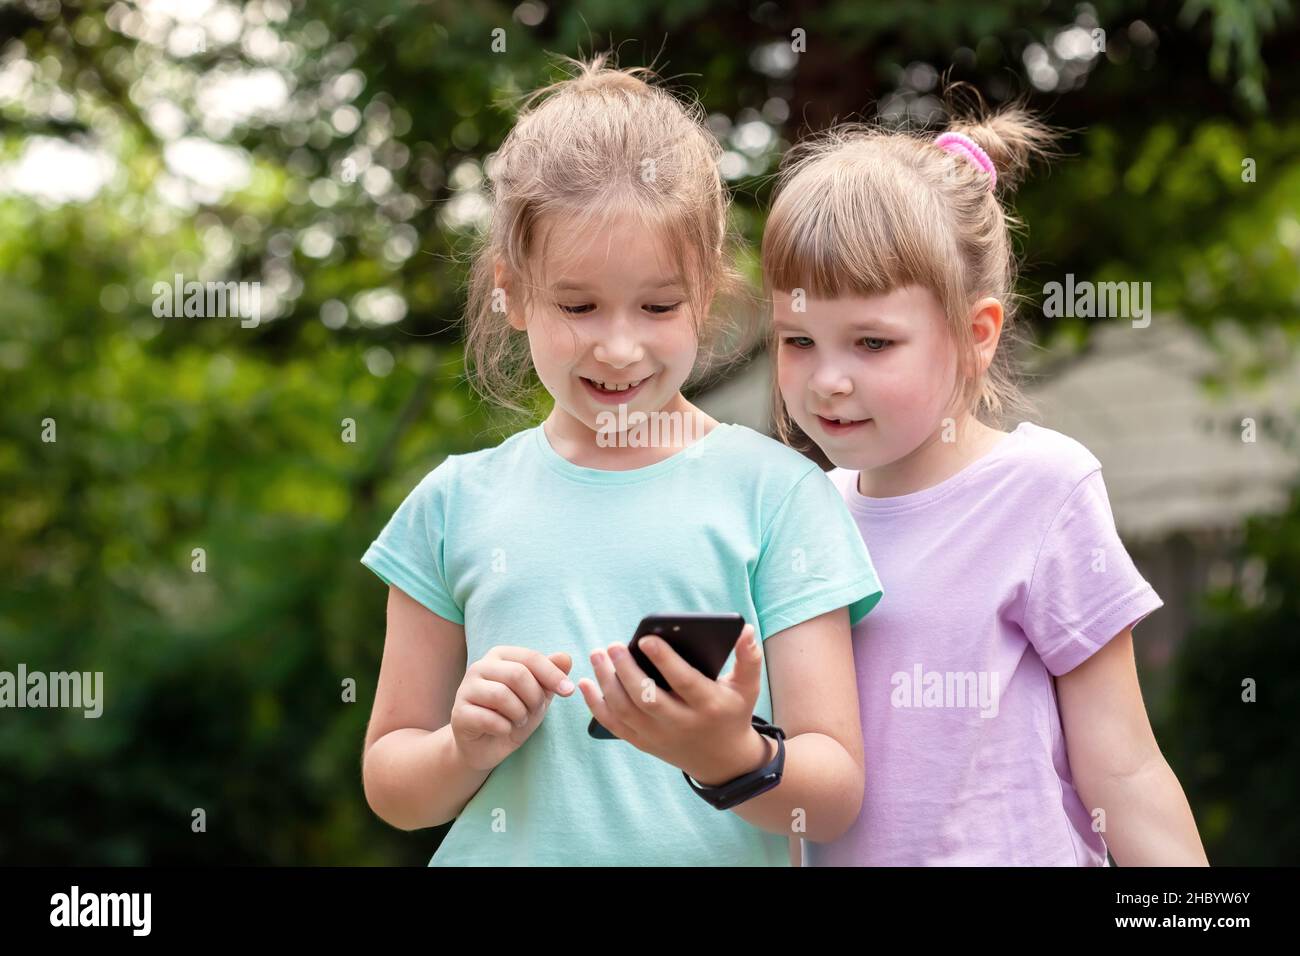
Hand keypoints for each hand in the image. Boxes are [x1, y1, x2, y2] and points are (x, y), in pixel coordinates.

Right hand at [450, 646, 574, 771]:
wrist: (486, 746)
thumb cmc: (514, 714)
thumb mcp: (538, 695)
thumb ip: (551, 675)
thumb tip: (566, 657)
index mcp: (500, 656)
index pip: (531, 658)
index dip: (553, 675)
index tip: (569, 691)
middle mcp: (480, 667)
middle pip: (517, 675)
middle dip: (534, 697)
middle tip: (534, 712)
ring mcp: (466, 689)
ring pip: (501, 695)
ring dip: (519, 714)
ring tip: (518, 720)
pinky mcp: (459, 713)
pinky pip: (488, 718)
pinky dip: (504, 728)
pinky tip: (503, 730)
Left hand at [577, 624, 771, 785]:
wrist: (723, 761)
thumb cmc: (732, 712)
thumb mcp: (747, 687)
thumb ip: (748, 657)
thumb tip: (744, 628)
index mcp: (708, 705)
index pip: (683, 682)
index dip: (665, 661)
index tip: (646, 638)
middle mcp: (681, 723)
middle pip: (647, 699)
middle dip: (626, 671)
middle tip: (612, 645)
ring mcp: (659, 736)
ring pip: (626, 711)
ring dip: (606, 683)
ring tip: (597, 655)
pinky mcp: (643, 743)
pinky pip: (614, 725)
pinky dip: (595, 705)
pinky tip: (585, 682)